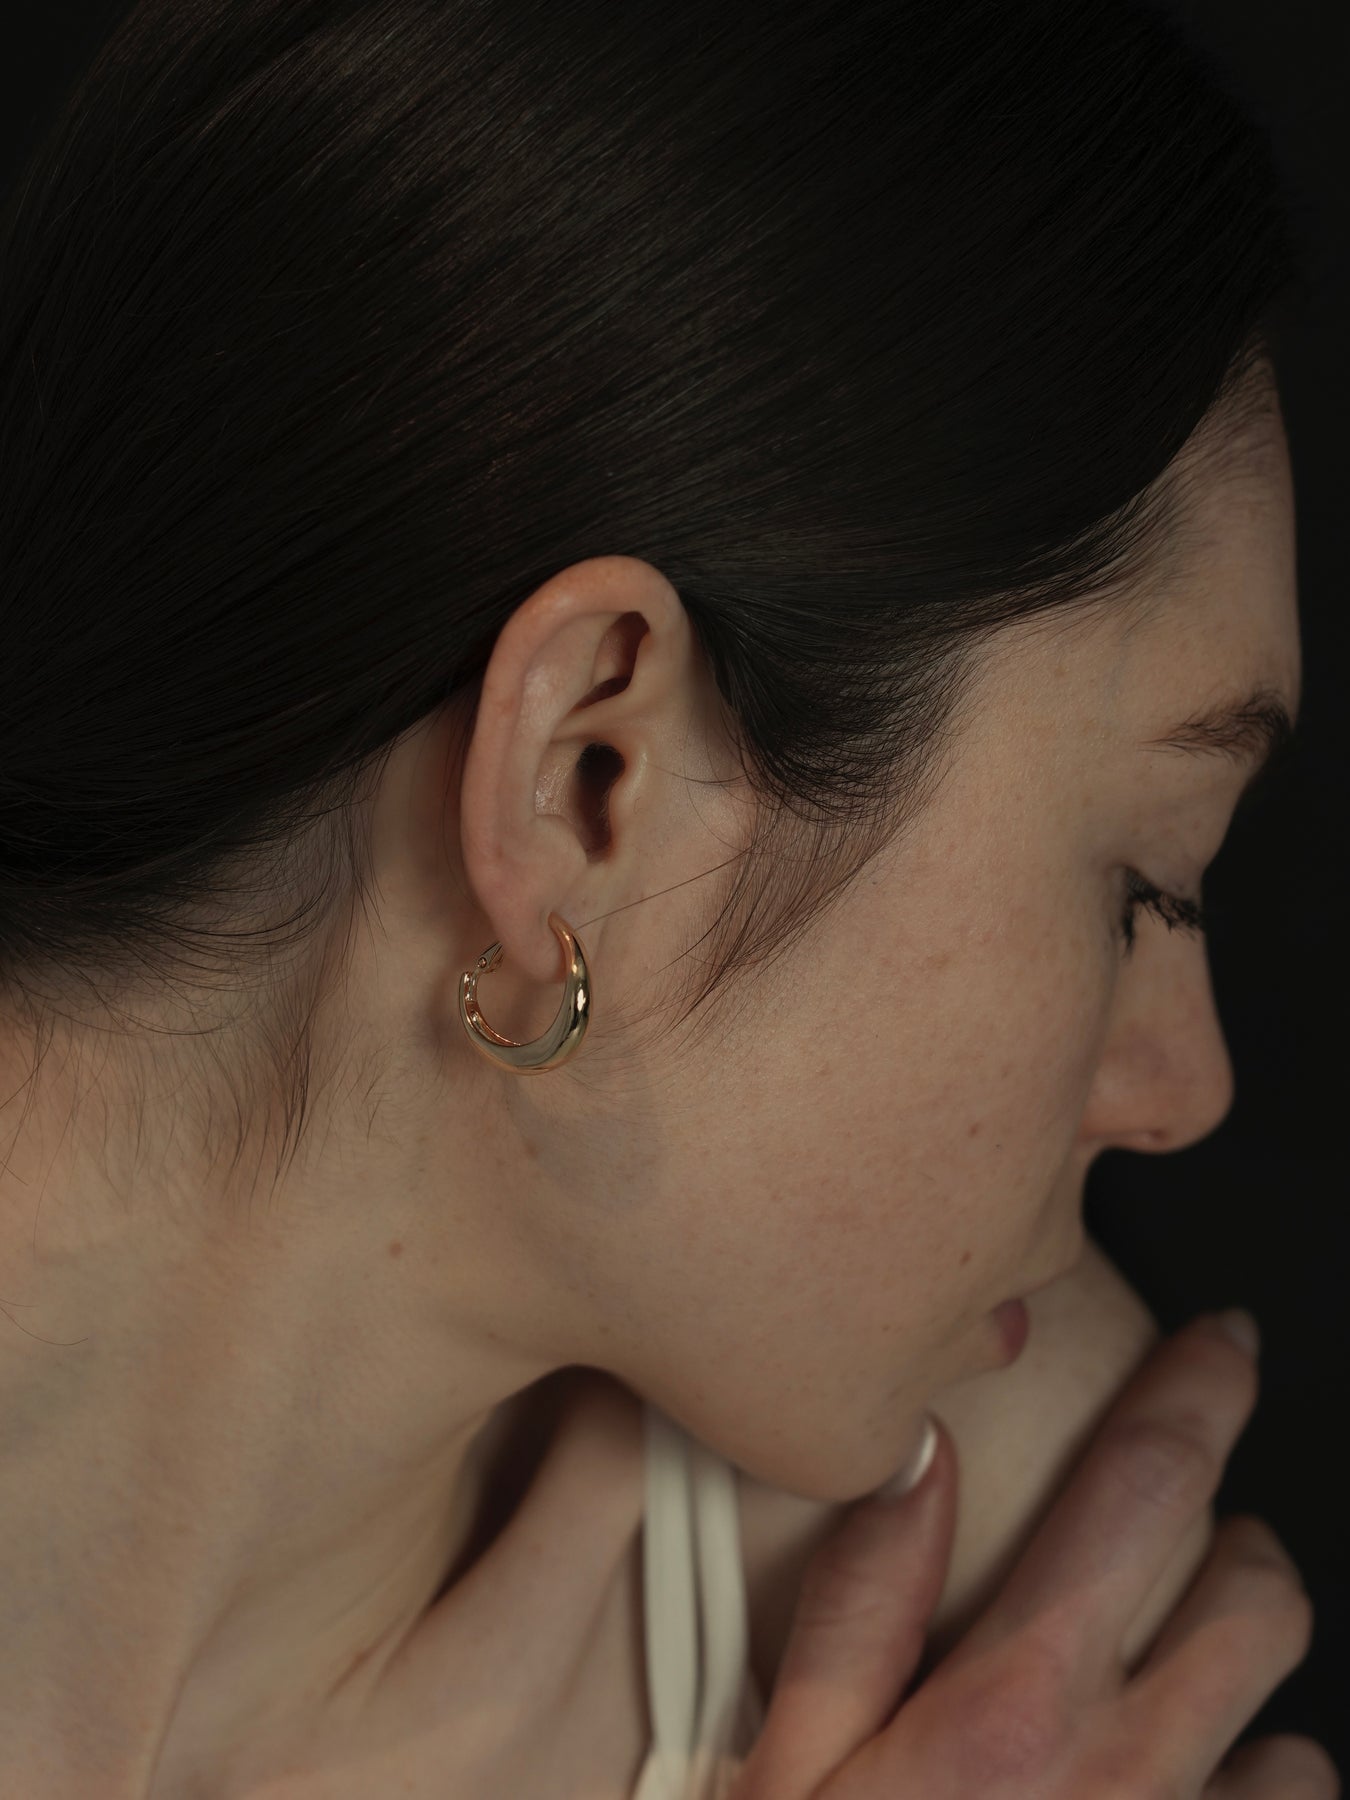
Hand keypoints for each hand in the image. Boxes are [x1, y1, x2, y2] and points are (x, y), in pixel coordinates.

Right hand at [732, 1313, 1338, 1798]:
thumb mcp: (796, 1764)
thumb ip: (861, 1598)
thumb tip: (914, 1451)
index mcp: (1022, 1701)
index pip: (1141, 1491)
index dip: (1197, 1393)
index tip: (1225, 1340)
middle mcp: (1130, 1773)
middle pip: (1259, 1598)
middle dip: (1240, 1540)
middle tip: (1192, 1540)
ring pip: (1299, 1731)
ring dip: (1253, 1690)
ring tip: (1186, 1690)